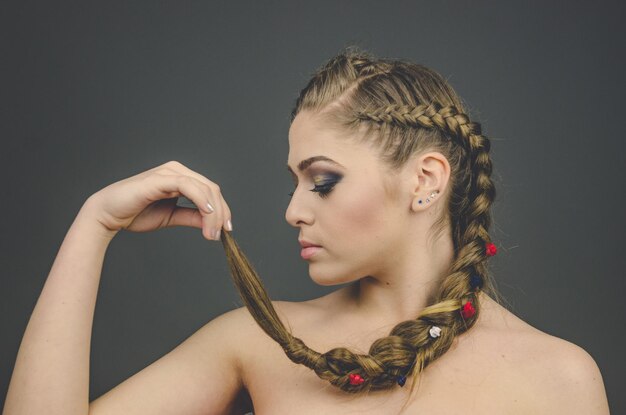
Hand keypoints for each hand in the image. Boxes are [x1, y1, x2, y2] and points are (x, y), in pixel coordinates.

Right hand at [83, 161, 231, 240]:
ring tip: (212, 233)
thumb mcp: (171, 217)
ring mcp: (168, 172)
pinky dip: (201, 199)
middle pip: (212, 189)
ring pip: (204, 188)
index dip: (223, 210)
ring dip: (213, 212)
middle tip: (220, 235)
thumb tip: (213, 224)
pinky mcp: (160, 179)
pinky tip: (207, 213)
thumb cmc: (135, 213)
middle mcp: (177, 171)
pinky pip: (188, 186)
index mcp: (181, 178)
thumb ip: (192, 217)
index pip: (211, 191)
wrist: (108, 215)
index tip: (226, 230)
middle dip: (221, 213)